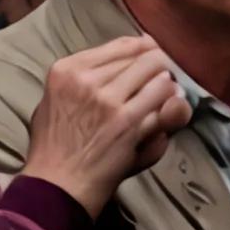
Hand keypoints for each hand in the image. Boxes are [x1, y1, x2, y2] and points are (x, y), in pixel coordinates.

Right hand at [22, 35, 187, 214]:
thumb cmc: (57, 146)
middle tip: (167, 78)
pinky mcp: (127, 121)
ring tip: (169, 95)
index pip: (120, 45)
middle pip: (142, 55)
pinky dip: (173, 100)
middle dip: (160, 65)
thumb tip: (136, 48)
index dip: (145, 49)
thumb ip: (88, 76)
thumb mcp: (58, 99)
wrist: (58, 184)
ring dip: (168, 83)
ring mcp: (107, 99)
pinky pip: (163, 97)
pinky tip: (172, 108)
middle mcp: (85, 79)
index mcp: (66, 70)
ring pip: (157, 71)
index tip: (155, 57)